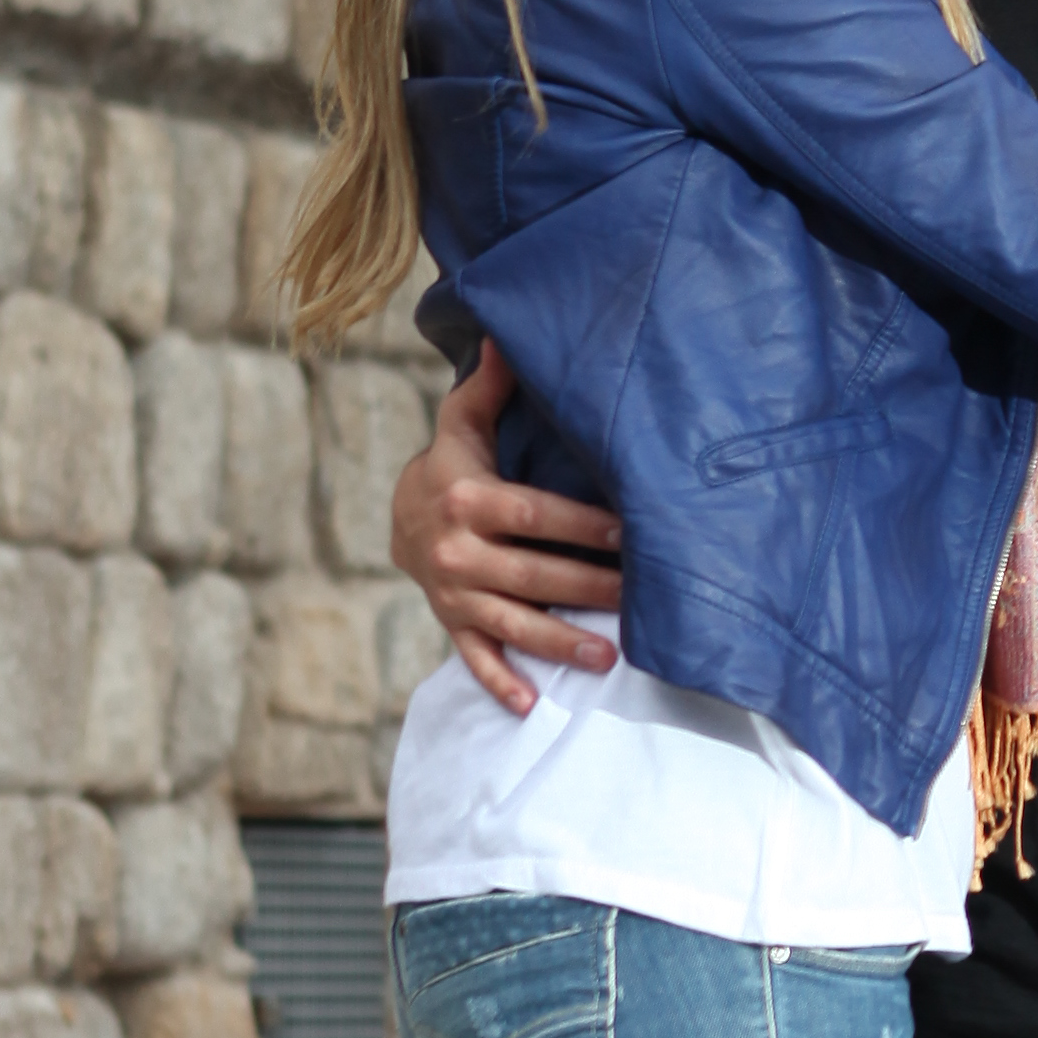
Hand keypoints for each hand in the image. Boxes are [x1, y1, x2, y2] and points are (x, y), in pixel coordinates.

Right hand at [392, 341, 623, 717]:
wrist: (398, 514)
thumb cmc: (453, 463)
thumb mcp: (463, 422)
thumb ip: (490, 386)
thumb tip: (507, 333)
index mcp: (467, 498)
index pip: (534, 514)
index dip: (582, 526)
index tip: (630, 536)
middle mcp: (456, 550)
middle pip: (531, 573)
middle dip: (586, 588)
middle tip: (639, 601)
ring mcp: (452, 593)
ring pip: (511, 621)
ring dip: (557, 643)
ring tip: (606, 657)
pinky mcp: (450, 622)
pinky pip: (475, 655)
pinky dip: (500, 681)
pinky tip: (532, 704)